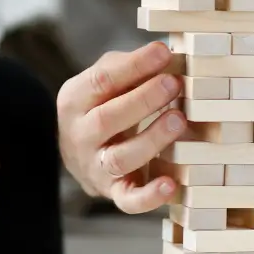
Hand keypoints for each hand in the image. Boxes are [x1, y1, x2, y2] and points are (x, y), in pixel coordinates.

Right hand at [57, 41, 187, 212]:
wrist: (82, 153)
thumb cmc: (105, 105)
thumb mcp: (107, 80)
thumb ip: (131, 67)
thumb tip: (167, 55)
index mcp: (74, 100)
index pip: (101, 80)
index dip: (134, 66)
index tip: (163, 53)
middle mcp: (79, 136)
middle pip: (107, 119)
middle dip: (144, 100)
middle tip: (175, 83)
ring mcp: (95, 167)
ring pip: (120, 158)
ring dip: (152, 138)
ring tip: (179, 119)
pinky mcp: (113, 193)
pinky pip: (128, 200)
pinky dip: (150, 196)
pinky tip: (171, 184)